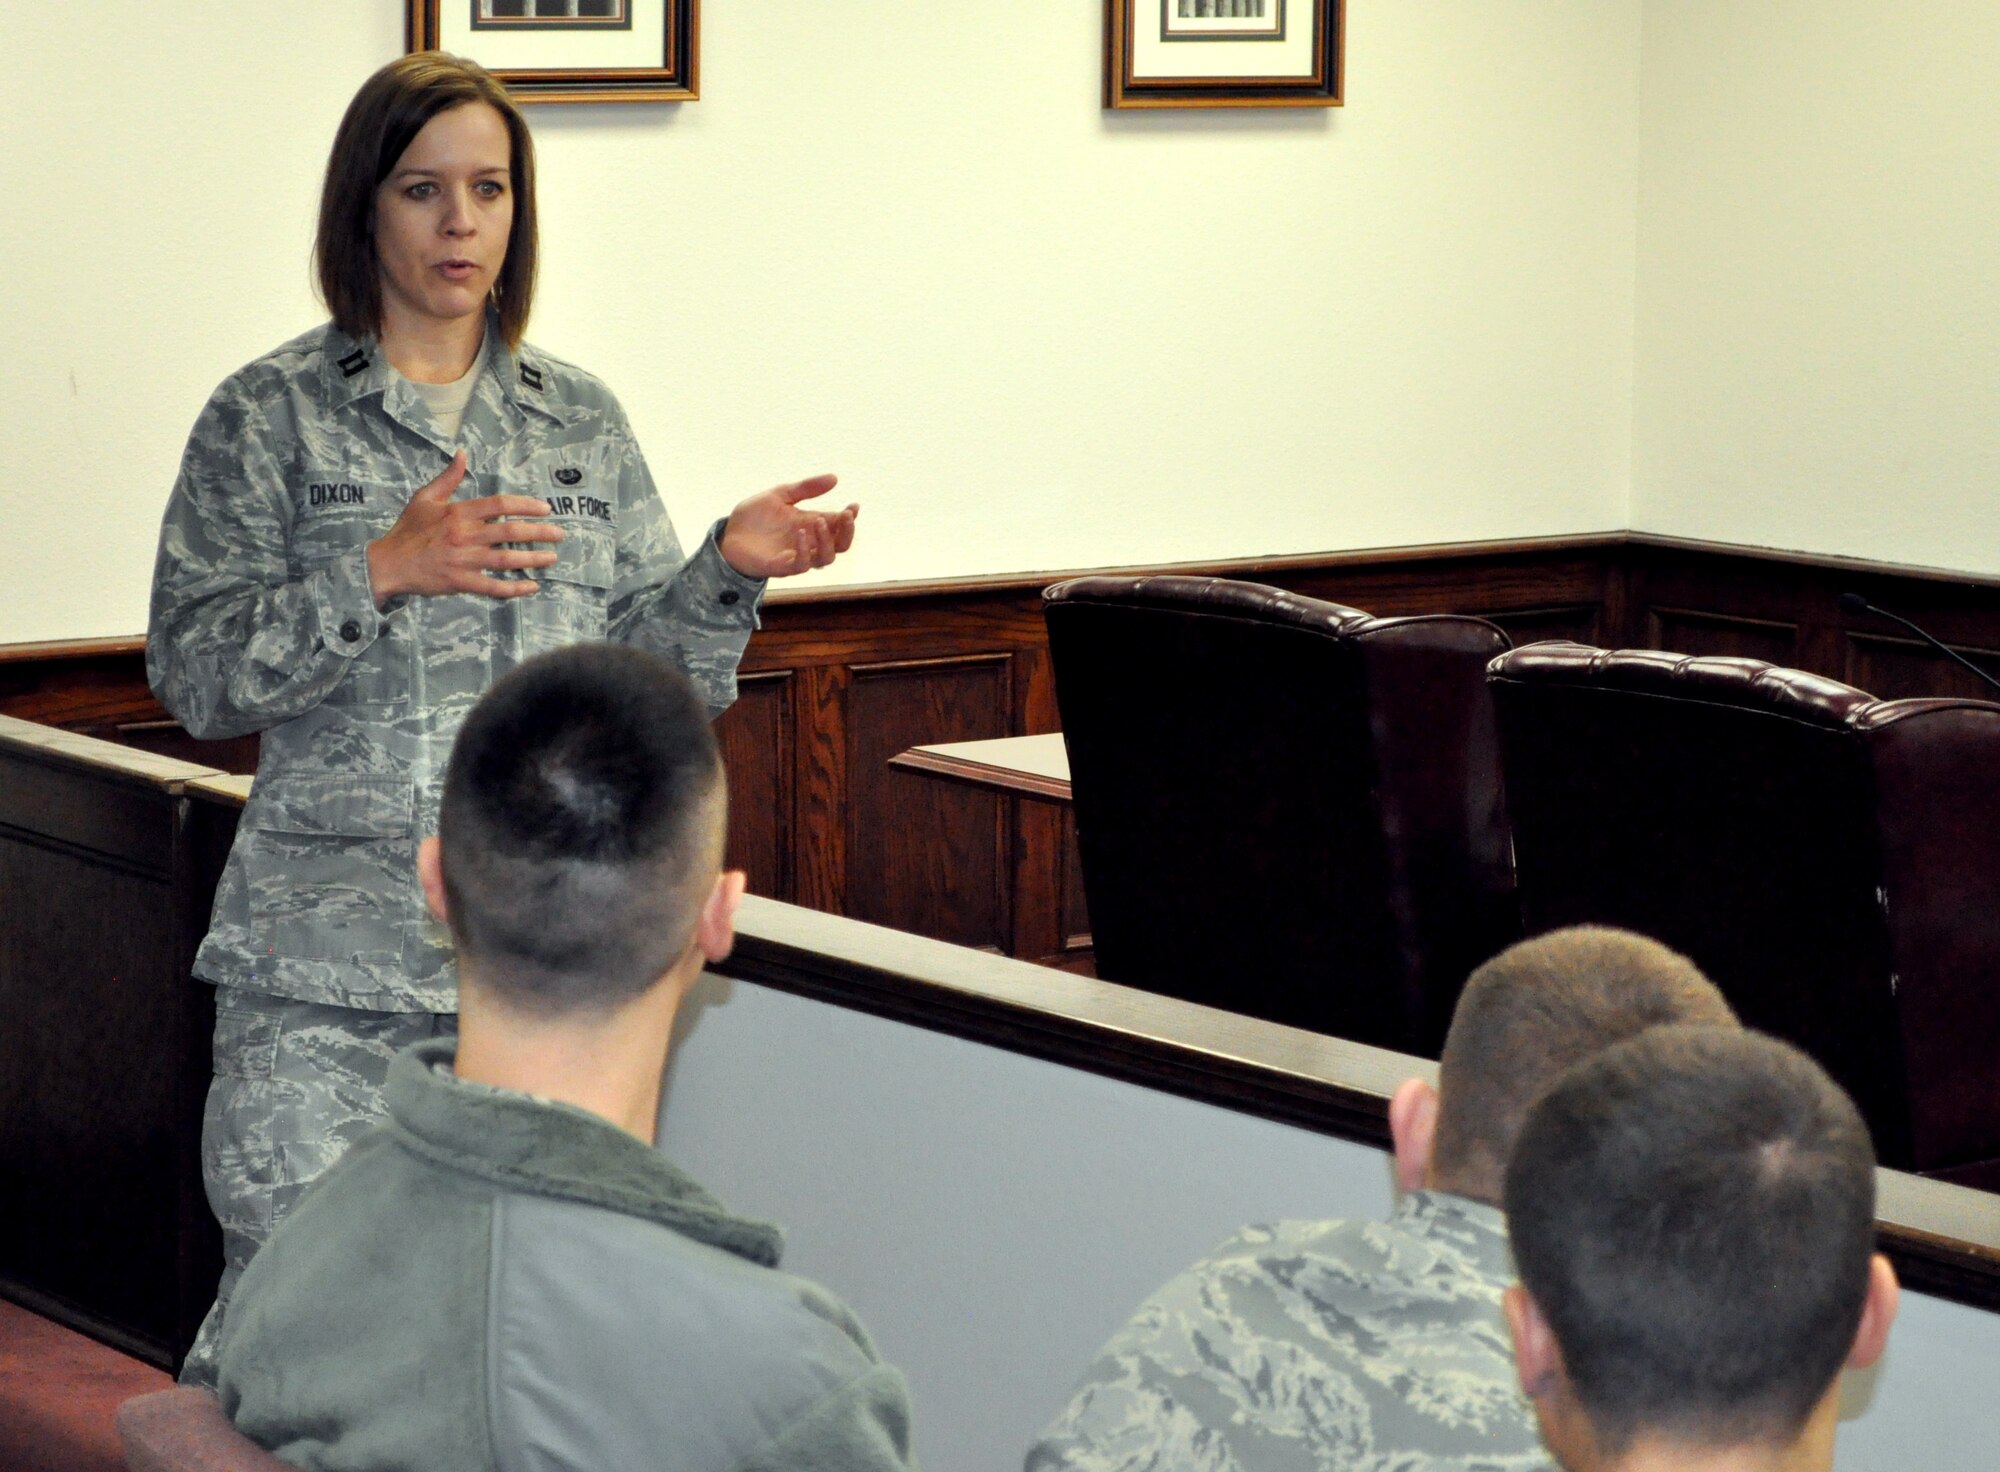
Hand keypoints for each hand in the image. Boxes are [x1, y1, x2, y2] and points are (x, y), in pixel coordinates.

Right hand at [365, 451, 564, 605]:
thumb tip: (462, 453)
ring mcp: (463, 560)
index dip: (526, 506)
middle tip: (560, 534)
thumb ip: (448, 477)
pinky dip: (514, 588)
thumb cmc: (408, 530)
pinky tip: (532, 586)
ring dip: (533, 559)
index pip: (500, 504)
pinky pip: (493, 587)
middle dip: (540, 532)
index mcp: (458, 512)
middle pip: (510, 532)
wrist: (388, 563)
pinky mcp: (460, 582)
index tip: (545, 509)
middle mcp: (464, 535)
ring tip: (552, 558)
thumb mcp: (424, 497)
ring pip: (507, 560)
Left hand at [718, 473, 857, 579]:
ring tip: (819, 521)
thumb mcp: (780, 495)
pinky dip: (804, 550)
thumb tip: (834, 478)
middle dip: (847, 531)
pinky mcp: (782, 567)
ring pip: (826, 558)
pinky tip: (801, 533)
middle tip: (845, 515)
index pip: (838, 525)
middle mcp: (808, 543)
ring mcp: (796, 556)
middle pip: (840, 545)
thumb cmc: (754, 517)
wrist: (728, 534)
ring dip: (827, 540)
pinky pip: (801, 565)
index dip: (849, 517)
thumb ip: (805, 488)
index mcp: (810, 524)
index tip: (854, 506)